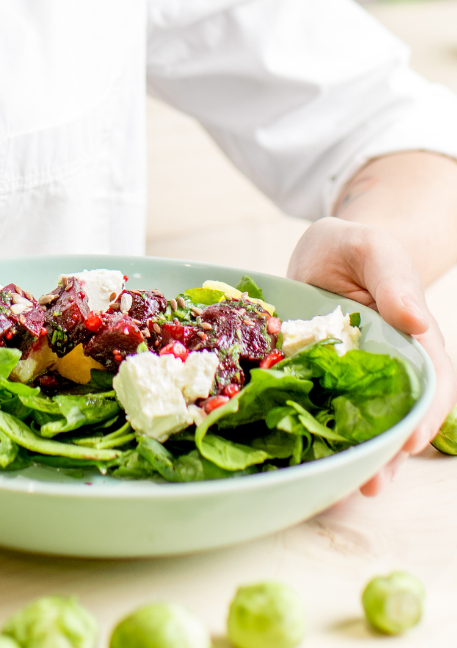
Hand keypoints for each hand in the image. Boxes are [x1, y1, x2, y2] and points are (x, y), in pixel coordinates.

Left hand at [288, 216, 456, 495]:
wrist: (327, 252)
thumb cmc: (356, 248)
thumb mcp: (373, 250)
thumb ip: (393, 280)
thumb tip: (416, 320)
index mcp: (415, 339)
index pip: (432, 384)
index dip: (424, 416)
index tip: (408, 442)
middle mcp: (392, 369)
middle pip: (400, 418)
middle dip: (389, 455)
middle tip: (370, 484)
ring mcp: (357, 382)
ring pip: (365, 427)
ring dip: (357, 458)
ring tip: (341, 490)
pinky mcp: (323, 384)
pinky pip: (324, 415)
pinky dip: (319, 440)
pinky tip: (305, 464)